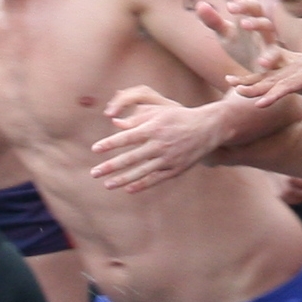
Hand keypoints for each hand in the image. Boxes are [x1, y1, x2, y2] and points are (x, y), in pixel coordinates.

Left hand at [90, 86, 224, 190]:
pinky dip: (142, 185)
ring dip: (122, 179)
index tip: (95, 149)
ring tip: (107, 185)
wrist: (208, 128)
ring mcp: (167, 159)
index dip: (110, 144)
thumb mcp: (158, 112)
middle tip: (94, 173)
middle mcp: (159, 145)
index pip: (127, 137)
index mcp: (154, 128)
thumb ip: (136, 119)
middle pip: (130, 158)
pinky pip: (155, 179)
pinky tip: (128, 189)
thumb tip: (115, 124)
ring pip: (141, 172)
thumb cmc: (178, 118)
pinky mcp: (175, 169)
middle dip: (110, 166)